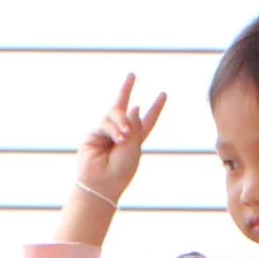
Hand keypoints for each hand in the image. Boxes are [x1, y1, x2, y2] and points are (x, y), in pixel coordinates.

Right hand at [71, 75, 164, 209]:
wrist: (101, 183)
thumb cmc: (120, 170)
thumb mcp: (134, 147)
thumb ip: (135, 125)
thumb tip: (133, 105)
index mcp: (136, 141)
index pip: (148, 121)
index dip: (155, 108)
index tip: (163, 94)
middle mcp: (122, 134)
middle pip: (125, 108)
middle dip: (126, 90)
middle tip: (132, 75)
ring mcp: (107, 133)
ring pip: (116, 114)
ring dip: (121, 123)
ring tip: (123, 138)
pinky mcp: (95, 133)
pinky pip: (106, 123)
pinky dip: (114, 129)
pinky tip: (118, 139)